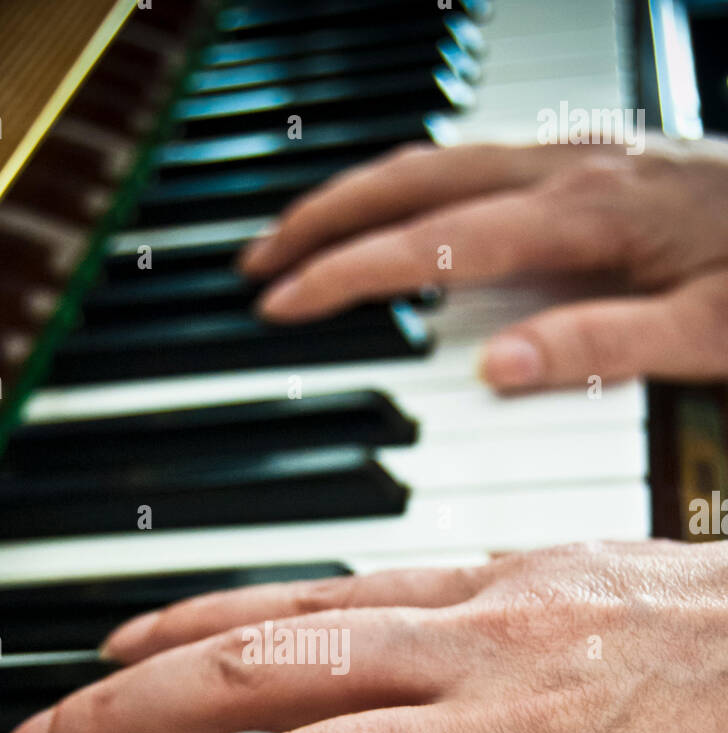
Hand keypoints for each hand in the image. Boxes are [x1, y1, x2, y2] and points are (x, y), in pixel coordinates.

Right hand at [239, 139, 727, 392]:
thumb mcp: (708, 333)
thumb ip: (603, 348)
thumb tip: (496, 368)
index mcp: (588, 215)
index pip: (435, 241)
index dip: (348, 271)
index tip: (282, 301)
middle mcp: (571, 170)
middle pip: (414, 179)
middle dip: (323, 217)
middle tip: (257, 260)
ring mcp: (579, 156)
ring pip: (437, 160)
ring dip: (359, 195)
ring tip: (301, 234)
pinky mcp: (592, 160)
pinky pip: (473, 164)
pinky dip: (412, 189)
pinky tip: (399, 216)